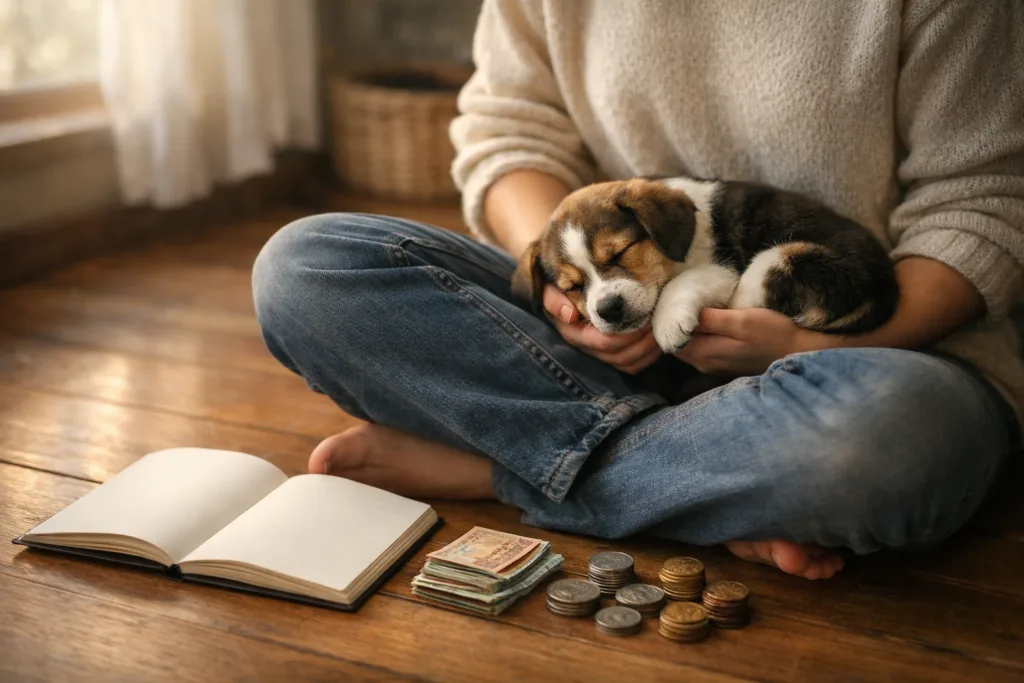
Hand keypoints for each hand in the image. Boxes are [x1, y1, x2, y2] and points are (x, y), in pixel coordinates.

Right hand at [542, 284, 662, 373]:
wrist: (563, 287)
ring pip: (629, 364)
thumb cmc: (560, 285)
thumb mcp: (550, 288)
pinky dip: (648, 355)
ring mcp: (600, 355)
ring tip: (660, 327)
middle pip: (621, 356)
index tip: (646, 313)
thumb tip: (569, 315)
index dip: (627, 333)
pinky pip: (633, 365)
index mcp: (574, 333)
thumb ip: (553, 299)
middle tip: (659, 319)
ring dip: (649, 349)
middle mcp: (587, 348)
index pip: (604, 342)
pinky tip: (656, 338)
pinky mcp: (612, 356)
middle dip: (643, 341)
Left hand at [676, 308, 837, 376]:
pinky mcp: (723, 363)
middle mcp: (703, 364)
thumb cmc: (772, 333)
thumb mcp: (741, 321)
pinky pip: (701, 349)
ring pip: (688, 346)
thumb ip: (710, 320)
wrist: (797, 352)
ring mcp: (713, 366)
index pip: (669, 338)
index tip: (672, 299)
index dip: (667, 319)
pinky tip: (706, 321)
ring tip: (691, 307)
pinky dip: (698, 335)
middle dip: (674, 324)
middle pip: (676, 343)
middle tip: (679, 300)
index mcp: (704, 353)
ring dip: (686, 329)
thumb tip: (680, 315)